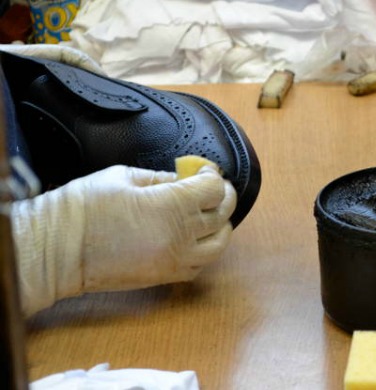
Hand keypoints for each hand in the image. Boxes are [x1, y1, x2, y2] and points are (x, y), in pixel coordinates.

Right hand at [11, 165, 236, 315]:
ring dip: (220, 227)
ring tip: (207, 214)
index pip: (214, 189)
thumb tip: (184, 177)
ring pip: (219, 245)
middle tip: (212, 188)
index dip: (213, 175)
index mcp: (172, 205)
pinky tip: (193, 238)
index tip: (204, 169)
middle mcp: (181, 235)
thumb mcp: (124, 176)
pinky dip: (205, 250)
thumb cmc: (82, 208)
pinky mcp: (165, 277)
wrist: (56, 250)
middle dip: (223, 197)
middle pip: (223, 215)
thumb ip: (162, 177)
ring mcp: (175, 260)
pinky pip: (200, 265)